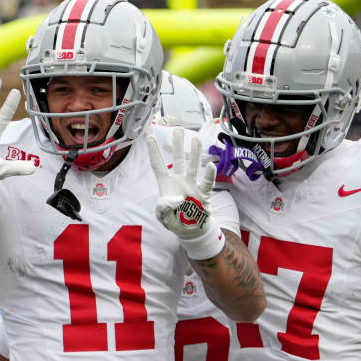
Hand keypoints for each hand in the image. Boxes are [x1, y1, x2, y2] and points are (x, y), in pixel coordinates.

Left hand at [147, 128, 223, 259]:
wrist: (191, 231)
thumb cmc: (175, 222)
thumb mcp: (164, 218)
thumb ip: (163, 209)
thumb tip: (171, 199)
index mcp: (166, 185)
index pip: (158, 166)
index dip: (154, 152)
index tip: (149, 137)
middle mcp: (179, 181)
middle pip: (178, 160)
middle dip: (178, 145)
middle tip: (179, 129)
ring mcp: (192, 185)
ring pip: (193, 166)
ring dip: (195, 153)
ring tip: (197, 139)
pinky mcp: (203, 194)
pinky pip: (207, 183)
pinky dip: (209, 175)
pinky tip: (211, 165)